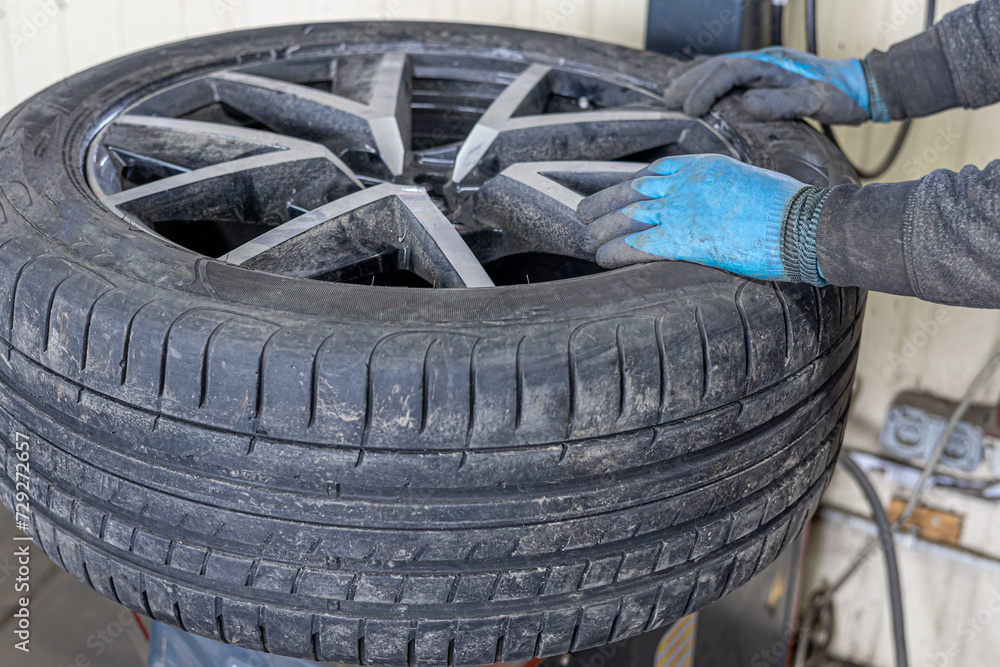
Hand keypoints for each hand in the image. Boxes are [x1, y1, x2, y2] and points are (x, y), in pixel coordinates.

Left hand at [578, 154, 821, 282]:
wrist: (803, 223)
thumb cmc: (791, 209)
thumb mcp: (752, 184)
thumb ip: (726, 191)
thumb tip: (722, 205)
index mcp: (704, 166)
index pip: (656, 170)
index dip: (632, 184)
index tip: (620, 193)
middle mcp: (686, 183)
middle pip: (634, 190)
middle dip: (606, 203)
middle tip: (585, 213)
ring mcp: (681, 209)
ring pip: (628, 216)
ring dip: (602, 228)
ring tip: (585, 238)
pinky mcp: (682, 239)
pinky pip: (636, 245)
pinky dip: (614, 251)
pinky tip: (601, 258)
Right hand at [664, 47, 883, 124]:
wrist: (861, 88)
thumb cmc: (840, 97)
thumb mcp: (814, 102)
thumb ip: (781, 103)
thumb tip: (746, 103)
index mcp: (771, 65)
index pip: (727, 72)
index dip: (705, 89)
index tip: (689, 109)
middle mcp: (764, 61)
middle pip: (717, 66)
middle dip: (690, 81)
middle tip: (668, 99)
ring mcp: (764, 66)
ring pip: (721, 67)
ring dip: (695, 79)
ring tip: (672, 92)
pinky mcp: (767, 74)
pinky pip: (731, 73)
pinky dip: (710, 78)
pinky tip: (700, 85)